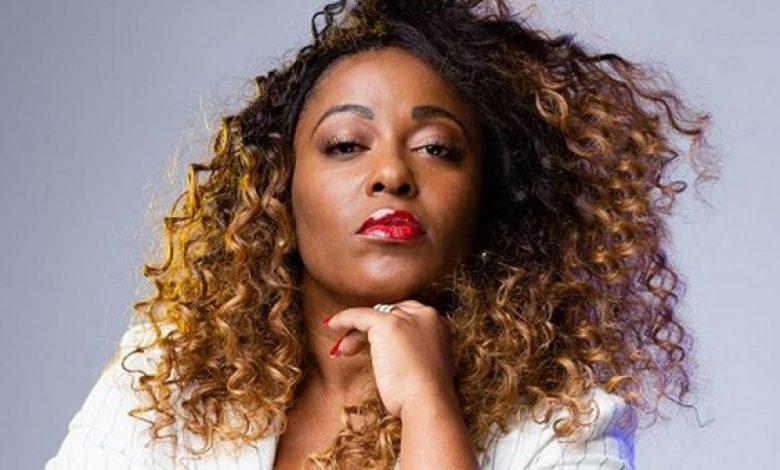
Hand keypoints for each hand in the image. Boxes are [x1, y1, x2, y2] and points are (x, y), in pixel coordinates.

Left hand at [322, 299, 455, 416]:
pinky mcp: (389, 324)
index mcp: (438, 325)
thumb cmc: (425, 396)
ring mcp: (408, 318)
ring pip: (374, 316)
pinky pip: (359, 315)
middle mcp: (426, 315)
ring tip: (344, 351)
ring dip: (356, 332)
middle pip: (389, 314)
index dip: (386, 330)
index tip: (372, 343)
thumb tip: (390, 354)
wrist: (428, 402)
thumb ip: (413, 353)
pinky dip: (344, 318)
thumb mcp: (424, 367)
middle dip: (369, 331)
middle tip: (352, 348)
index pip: (406, 316)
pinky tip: (332, 324)